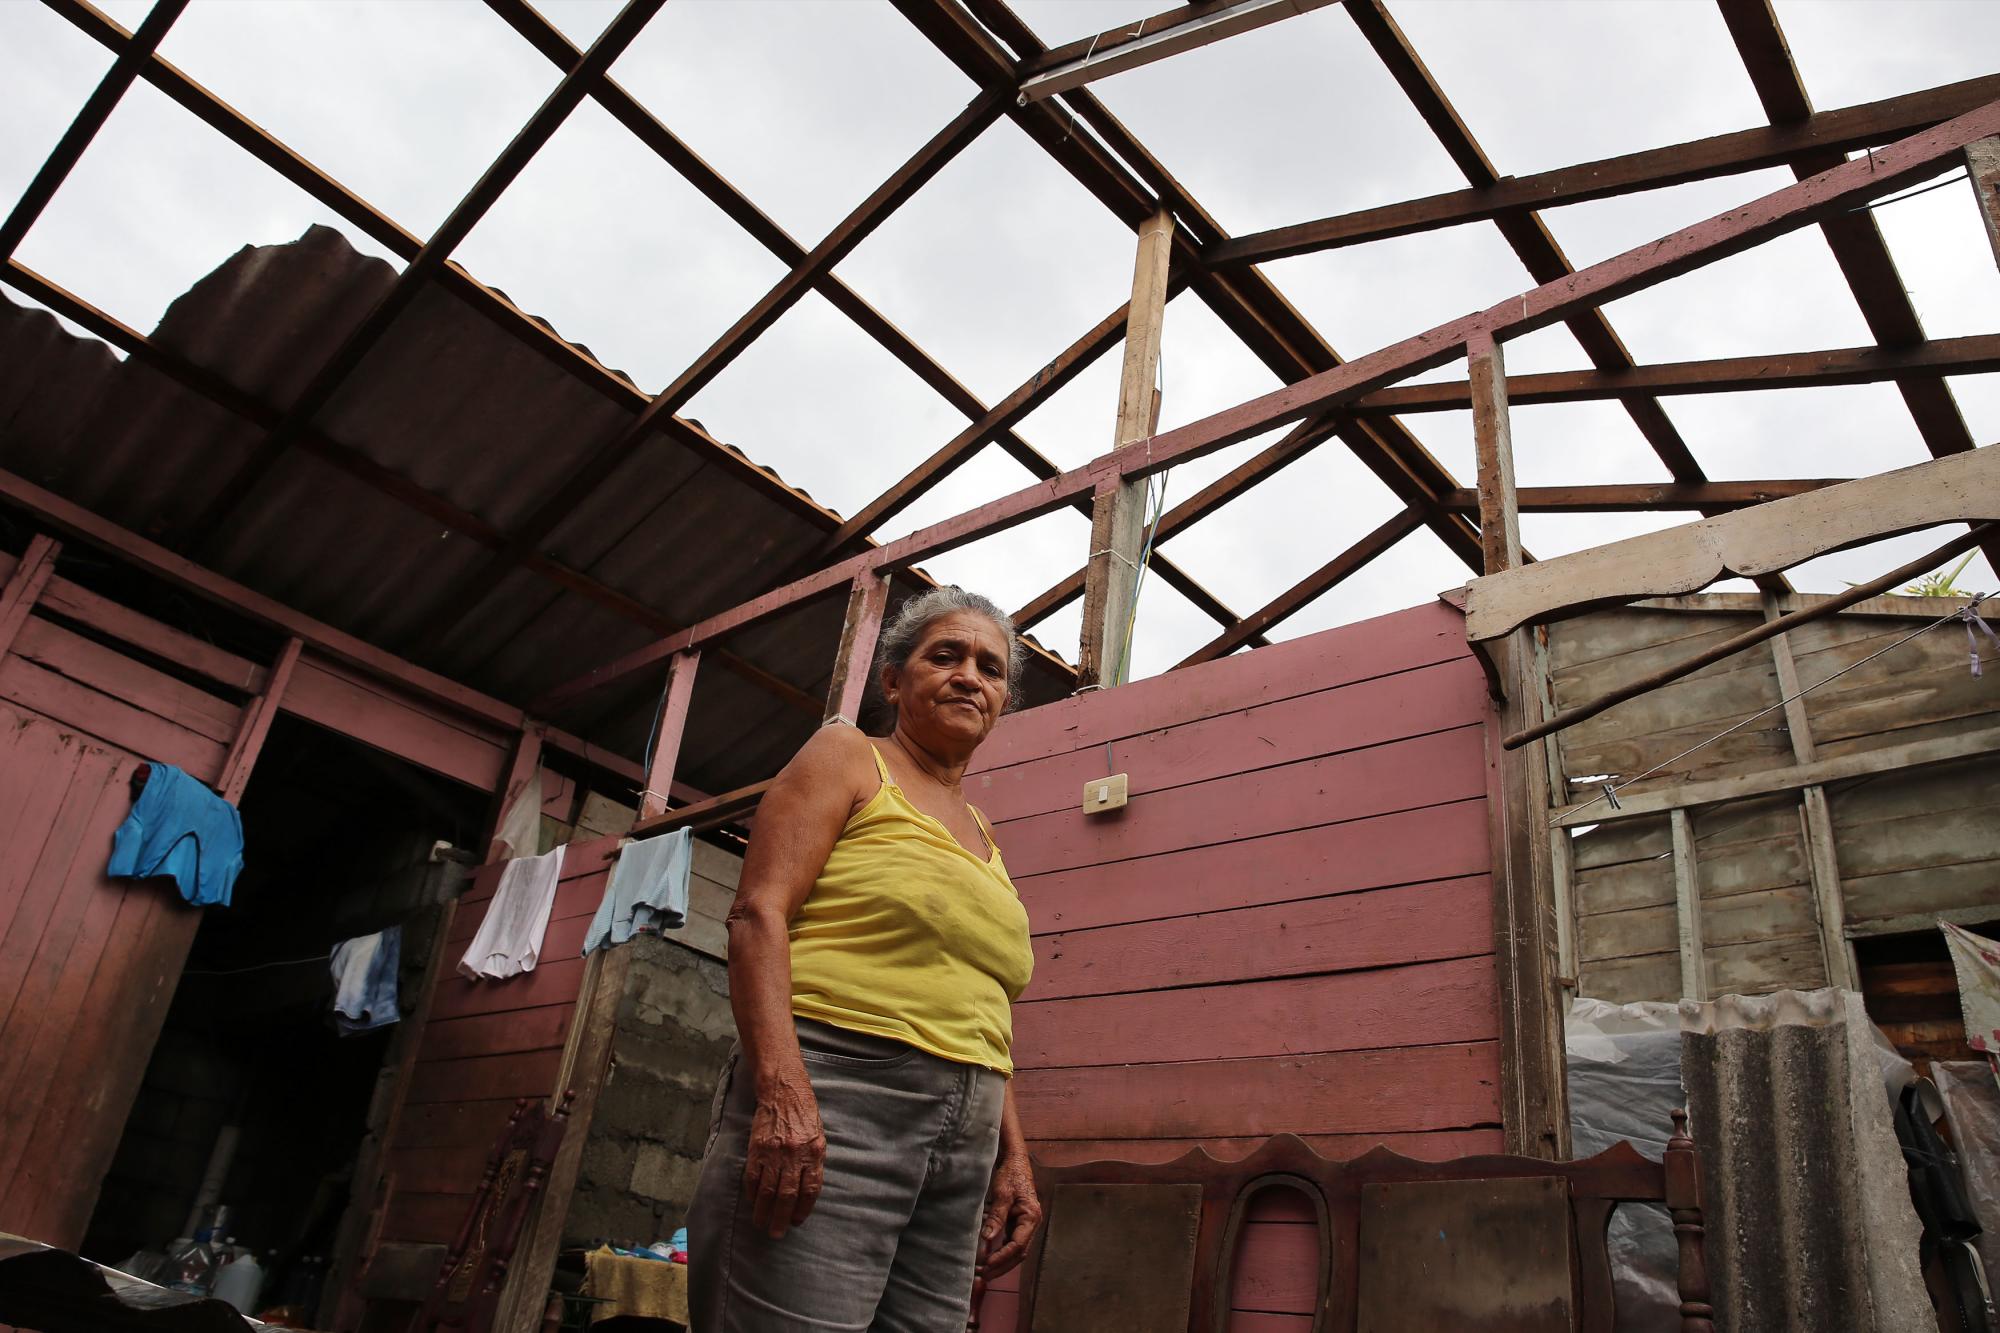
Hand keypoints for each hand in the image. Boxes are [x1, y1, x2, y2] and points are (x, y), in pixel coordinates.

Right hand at [742, 1069, 825, 1239]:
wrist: (783, 1091)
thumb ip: (813, 1162)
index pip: (810, 1190)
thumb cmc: (804, 1114)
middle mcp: (794, 1155)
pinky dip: (752, 1194)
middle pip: (787, 1196)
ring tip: (761, 1224)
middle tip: (776, 1234)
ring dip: (763, 1211)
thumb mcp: (818, 1137)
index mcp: (814, 1153)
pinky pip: (752, 1178)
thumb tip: (807, 1190)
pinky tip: (753, 1203)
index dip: (803, 1210)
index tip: (796, 1222)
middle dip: (781, 1218)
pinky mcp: (757, 1149)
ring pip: (767, 1191)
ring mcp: (774, 1153)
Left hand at [977, 1150, 1041, 1278]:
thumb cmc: (1011, 1175)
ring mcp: (1025, 1225)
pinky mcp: (1018, 1223)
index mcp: (1031, 1218)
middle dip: (1001, 1266)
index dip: (1002, 1257)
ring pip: (1016, 1250)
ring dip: (1001, 1262)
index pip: (1018, 1245)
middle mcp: (1031, 1224)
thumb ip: (996, 1216)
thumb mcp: (1002, 1194)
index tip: (987, 1265)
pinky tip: (988, 1257)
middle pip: (1019, 1253)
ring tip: (983, 1271)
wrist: (1015, 1161)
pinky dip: (1000, 1252)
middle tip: (983, 1276)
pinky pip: (1011, 1242)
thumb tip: (987, 1238)